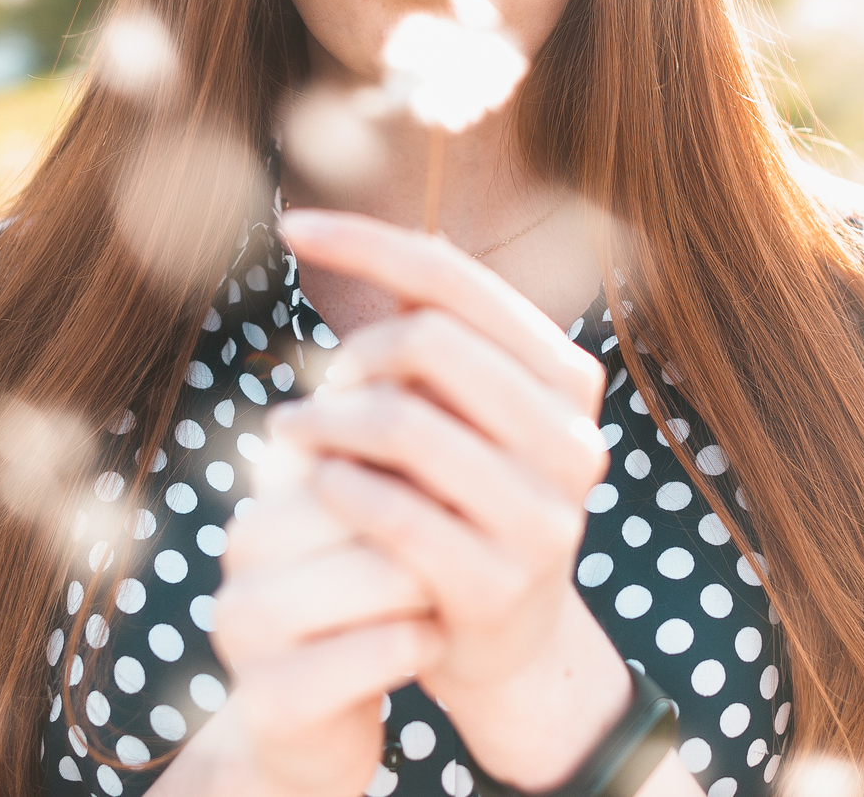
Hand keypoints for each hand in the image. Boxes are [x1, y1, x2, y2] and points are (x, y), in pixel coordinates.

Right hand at [199, 478, 439, 796]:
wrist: (309, 728)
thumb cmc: (353, 615)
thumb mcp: (362, 539)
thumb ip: (387, 479)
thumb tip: (440, 408)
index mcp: (262, 505)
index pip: (362, 456)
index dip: (423, 478)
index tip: (458, 498)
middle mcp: (238, 556)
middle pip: (373, 507)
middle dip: (429, 529)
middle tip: (454, 552)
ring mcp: (244, 630)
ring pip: (381, 575)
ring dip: (429, 586)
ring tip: (438, 596)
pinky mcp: (271, 699)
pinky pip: (383, 650)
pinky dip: (421, 643)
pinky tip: (425, 644)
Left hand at [273, 208, 631, 788]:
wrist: (503, 638)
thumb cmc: (464, 496)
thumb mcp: (466, 409)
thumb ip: (432, 332)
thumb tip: (361, 232)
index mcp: (569, 377)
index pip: (455, 279)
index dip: (366, 241)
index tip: (291, 226)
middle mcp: (573, 438)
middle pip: (430, 340)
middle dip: (354, 353)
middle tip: (316, 388)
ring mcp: (543, 514)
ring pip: (404, 423)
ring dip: (328, 421)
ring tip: (291, 431)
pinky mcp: (497, 582)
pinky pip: (392, 507)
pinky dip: (338, 484)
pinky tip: (316, 482)